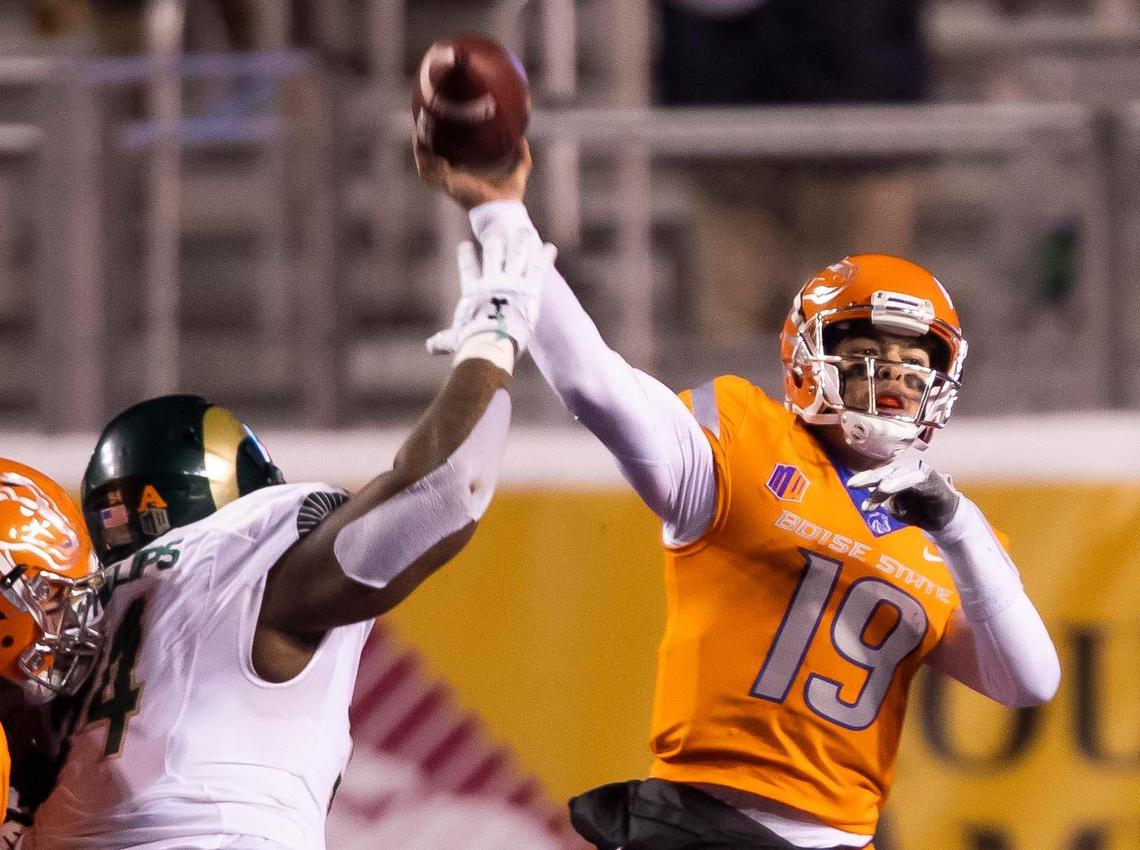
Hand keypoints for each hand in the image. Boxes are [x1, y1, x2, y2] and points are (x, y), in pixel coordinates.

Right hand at [414, 135, 531, 210]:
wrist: (506, 213)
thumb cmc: (510, 199)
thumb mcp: (518, 172)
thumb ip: (522, 156)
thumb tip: (523, 139)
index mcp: (464, 181)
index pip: (445, 166)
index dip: (437, 152)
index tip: (435, 134)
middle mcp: (454, 184)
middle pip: (430, 166)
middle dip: (422, 150)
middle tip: (419, 131)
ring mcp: (450, 186)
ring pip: (426, 169)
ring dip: (420, 153)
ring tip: (417, 135)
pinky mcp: (451, 186)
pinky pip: (432, 172)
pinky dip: (427, 160)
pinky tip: (425, 146)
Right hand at [426, 227, 555, 357]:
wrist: (491, 341)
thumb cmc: (472, 341)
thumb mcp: (456, 339)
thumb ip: (444, 340)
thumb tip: (430, 348)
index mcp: (474, 291)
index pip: (468, 269)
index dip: (466, 256)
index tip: (464, 245)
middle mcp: (492, 281)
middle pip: (493, 253)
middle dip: (495, 242)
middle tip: (497, 233)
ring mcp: (512, 281)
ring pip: (516, 254)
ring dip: (520, 242)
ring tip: (524, 232)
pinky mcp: (530, 287)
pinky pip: (538, 267)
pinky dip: (544, 257)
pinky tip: (550, 248)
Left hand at [848, 457, 960, 530]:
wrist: (943, 520)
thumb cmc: (918, 510)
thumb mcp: (896, 507)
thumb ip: (883, 500)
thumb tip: (868, 497)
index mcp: (895, 474)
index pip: (877, 474)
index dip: (864, 478)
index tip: (851, 485)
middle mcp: (906, 468)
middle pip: (886, 470)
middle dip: (870, 477)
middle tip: (854, 484)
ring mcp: (920, 470)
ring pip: (900, 473)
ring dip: (889, 480)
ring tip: (881, 488)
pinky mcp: (932, 477)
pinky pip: (919, 477)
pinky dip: (906, 481)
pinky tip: (897, 487)